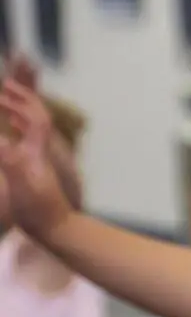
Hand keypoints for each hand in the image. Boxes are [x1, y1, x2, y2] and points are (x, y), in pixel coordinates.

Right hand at [0, 61, 75, 237]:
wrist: (58, 230)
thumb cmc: (39, 212)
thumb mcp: (21, 186)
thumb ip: (9, 160)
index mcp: (38, 152)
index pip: (36, 118)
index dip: (21, 102)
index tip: (3, 91)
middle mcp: (41, 151)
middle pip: (38, 117)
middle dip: (23, 98)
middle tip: (5, 86)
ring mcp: (40, 159)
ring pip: (34, 127)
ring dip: (20, 111)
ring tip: (3, 101)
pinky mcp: (37, 168)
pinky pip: (28, 140)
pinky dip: (19, 128)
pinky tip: (11, 130)